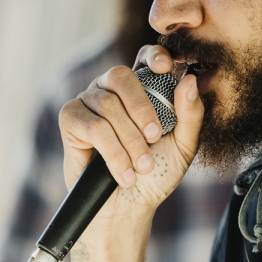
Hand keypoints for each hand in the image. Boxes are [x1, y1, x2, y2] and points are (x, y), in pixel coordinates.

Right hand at [59, 44, 202, 213]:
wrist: (130, 206)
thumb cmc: (156, 172)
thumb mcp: (183, 145)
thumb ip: (190, 114)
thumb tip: (189, 80)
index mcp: (140, 88)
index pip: (144, 58)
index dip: (153, 56)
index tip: (165, 68)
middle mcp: (111, 88)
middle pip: (121, 76)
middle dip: (142, 109)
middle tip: (154, 138)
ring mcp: (88, 101)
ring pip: (108, 106)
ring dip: (130, 142)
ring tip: (142, 167)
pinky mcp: (70, 119)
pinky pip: (93, 127)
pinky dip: (113, 153)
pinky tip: (123, 174)